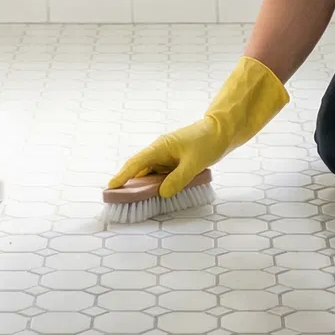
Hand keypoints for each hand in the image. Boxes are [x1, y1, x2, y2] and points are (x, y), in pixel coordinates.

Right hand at [108, 56, 287, 198]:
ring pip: (152, 174)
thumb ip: (178, 180)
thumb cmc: (207, 142)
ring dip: (147, 187)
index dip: (122, 176)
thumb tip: (162, 194)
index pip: (136, 163)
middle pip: (141, 171)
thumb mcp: (194, 163)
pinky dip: (159, 185)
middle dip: (131, 185)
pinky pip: (162, 175)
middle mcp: (160, 152)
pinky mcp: (176, 162)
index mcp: (160, 148)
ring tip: (138, 204)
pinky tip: (159, 196)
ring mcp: (167, 157)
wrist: (223, 131)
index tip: (111, 188)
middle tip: (121, 202)